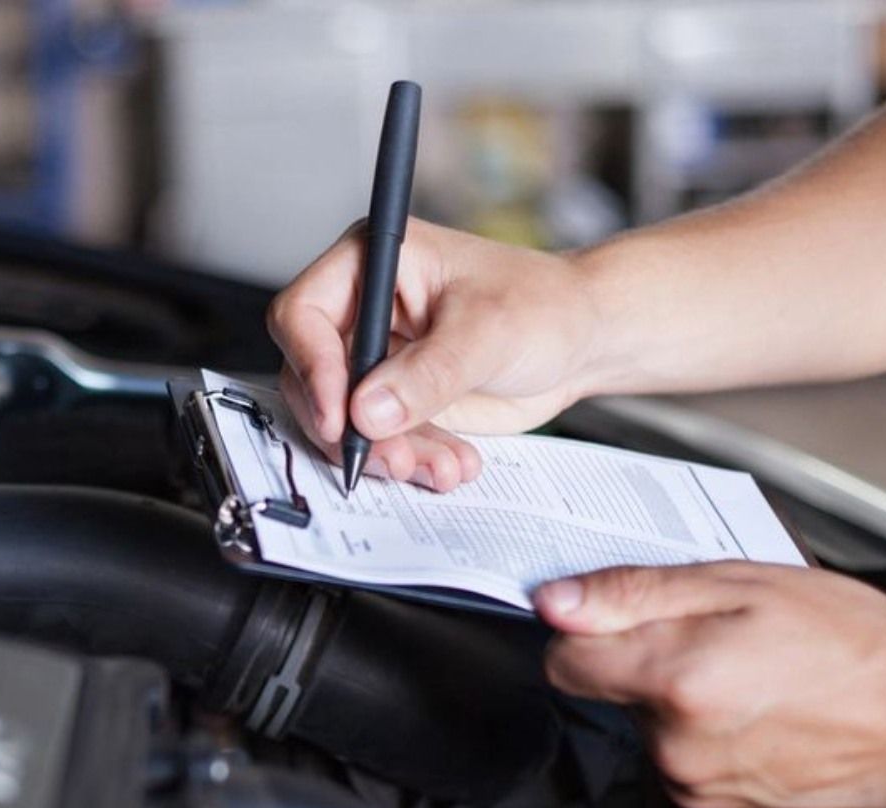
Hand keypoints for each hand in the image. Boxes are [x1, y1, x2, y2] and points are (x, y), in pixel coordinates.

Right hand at [267, 218, 601, 490]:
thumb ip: (428, 374)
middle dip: (351, 428)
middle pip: (315, 378)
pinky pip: (384, 441)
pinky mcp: (400, 401)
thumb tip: (367, 410)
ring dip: (388, 454)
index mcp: (373, 263)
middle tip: (390, 457)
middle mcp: (366, 311)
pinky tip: (452, 464)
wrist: (581, 342)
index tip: (340, 417)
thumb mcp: (487, 333)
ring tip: (440, 467)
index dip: (313, 368)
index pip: (304, 314)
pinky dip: (413, 461)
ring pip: (348, 421)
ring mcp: (381, 360)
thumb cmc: (542, 306)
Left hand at [535, 563, 885, 807]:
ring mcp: (698, 784)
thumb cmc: (853, 645)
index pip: (564, 663)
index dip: (584, 630)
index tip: (614, 614)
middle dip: (648, 657)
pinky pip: (685, 758)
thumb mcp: (741, 584)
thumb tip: (557, 602)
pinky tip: (762, 707)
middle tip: (720, 633)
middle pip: (612, 692)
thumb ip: (635, 593)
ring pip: (651, 726)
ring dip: (681, 696)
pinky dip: (708, 732)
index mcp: (673, 682)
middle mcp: (674, 746)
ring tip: (753, 671)